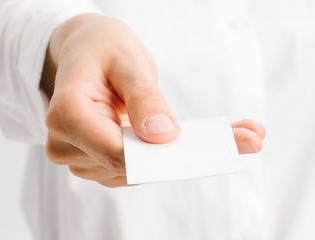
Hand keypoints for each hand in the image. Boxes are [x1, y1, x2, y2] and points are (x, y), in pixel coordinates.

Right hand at [41, 13, 264, 186]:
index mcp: (67, 113)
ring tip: (235, 137)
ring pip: (135, 173)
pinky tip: (194, 143)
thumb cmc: (104, 51)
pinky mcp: (97, 163)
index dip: (158, 157)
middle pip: (128, 167)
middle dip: (182, 156)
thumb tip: (163, 136)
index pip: (115, 151)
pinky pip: (135, 170)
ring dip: (177, 158)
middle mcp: (66, 143)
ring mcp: (80, 158)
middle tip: (248, 139)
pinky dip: (164, 158)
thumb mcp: (129, 61)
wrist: (86, 53)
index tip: (208, 152)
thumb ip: (145, 98)